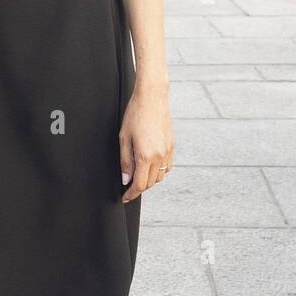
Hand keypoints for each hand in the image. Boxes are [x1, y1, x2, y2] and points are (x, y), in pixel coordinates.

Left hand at [118, 83, 172, 202]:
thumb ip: (125, 161)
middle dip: (139, 188)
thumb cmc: (135, 115)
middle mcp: (159, 156)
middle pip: (150, 183)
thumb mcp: (124, 138)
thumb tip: (126, 180)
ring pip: (160, 177)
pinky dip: (159, 172)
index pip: (140, 185)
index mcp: (145, 156)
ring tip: (138, 177)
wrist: (152, 98)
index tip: (125, 197)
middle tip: (128, 187)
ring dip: (149, 181)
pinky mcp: (171, 146)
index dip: (131, 194)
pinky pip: (167, 167)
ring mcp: (167, 151)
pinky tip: (150, 167)